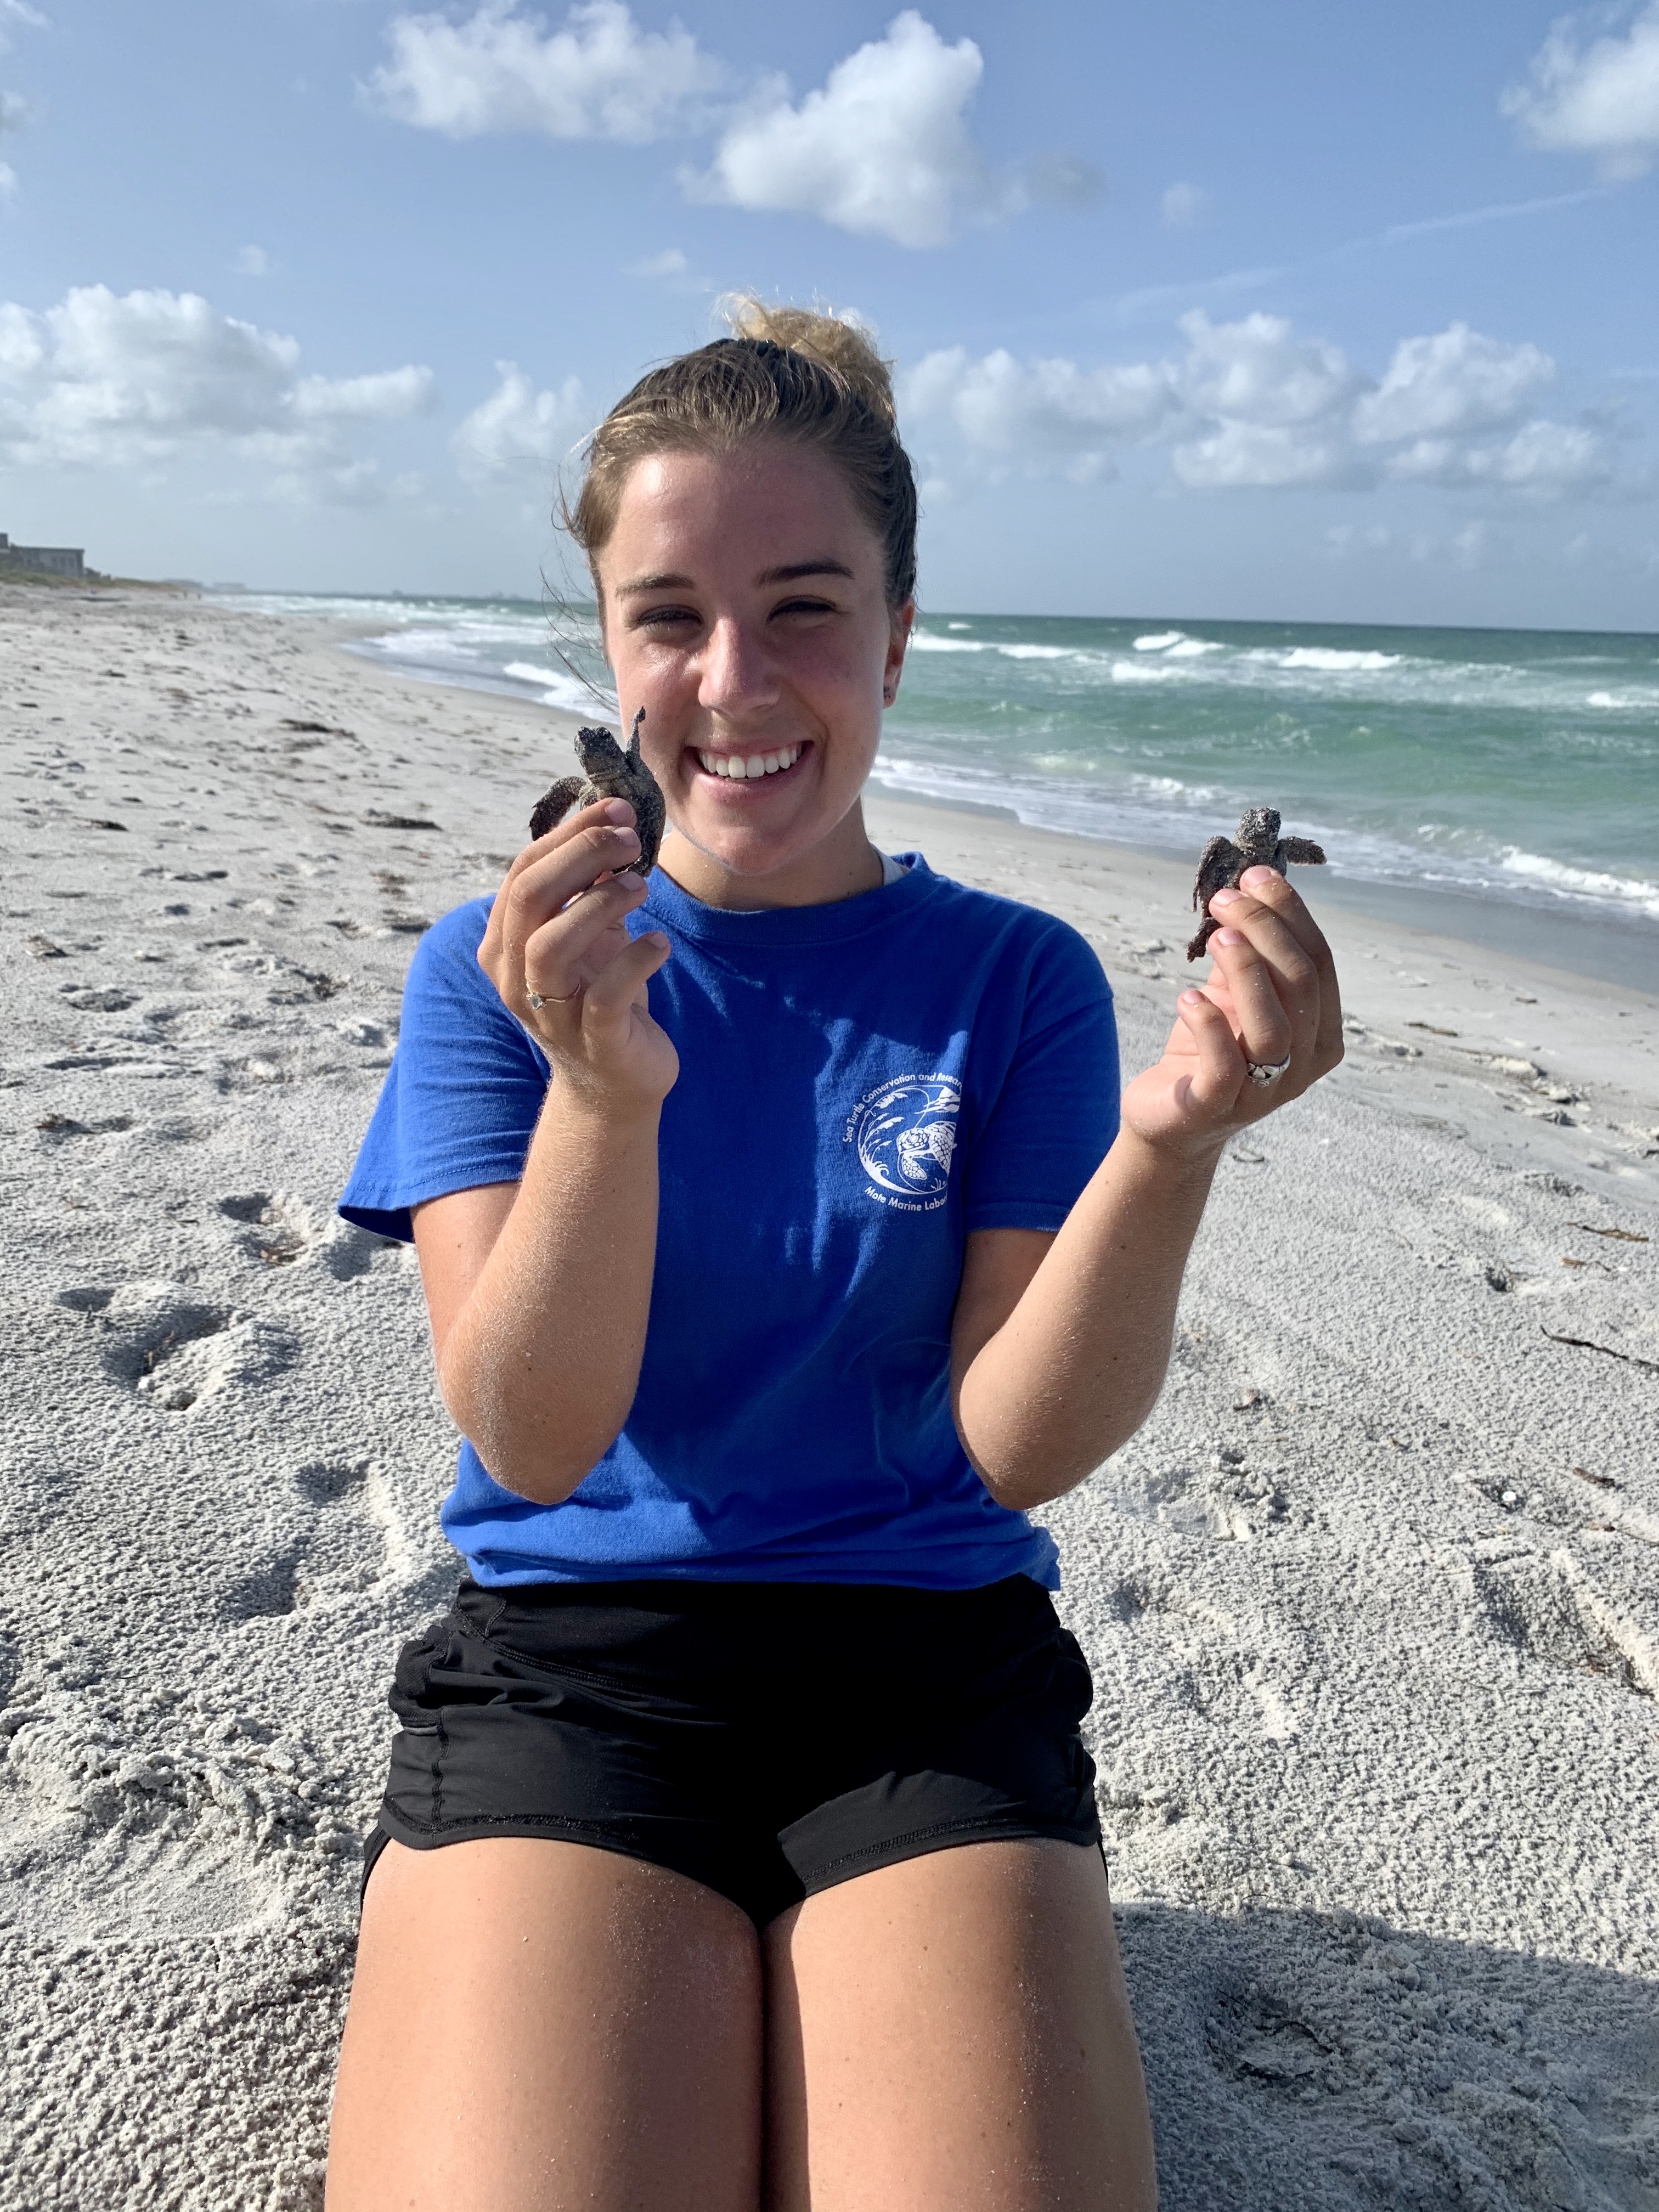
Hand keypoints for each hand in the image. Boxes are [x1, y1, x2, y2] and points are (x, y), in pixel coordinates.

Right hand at [477, 797, 678, 1114]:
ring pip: (550, 947)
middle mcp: (514, 977)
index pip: (522, 872)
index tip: (616, 808)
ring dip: (597, 904)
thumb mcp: (590, 933)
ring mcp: (549, 1013)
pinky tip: (658, 942)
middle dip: (581, 855)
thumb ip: (588, 884)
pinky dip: (635, 961)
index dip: (568, 833)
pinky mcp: (593, 1041)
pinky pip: (605, 996)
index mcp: (505, 942)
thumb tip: (607, 816)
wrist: (614, 1081)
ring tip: (640, 885)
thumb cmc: (599, 993)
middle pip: (529, 898)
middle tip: (631, 839)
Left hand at [1121, 867, 1342, 1158]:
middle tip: (1226, 899)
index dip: (1291, 914)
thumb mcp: (1235, 995)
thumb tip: (1250, 882)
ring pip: (1274, 1028)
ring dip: (1247, 972)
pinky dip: (1209, 1025)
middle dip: (1266, 930)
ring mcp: (1263, 1093)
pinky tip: (1187, 996)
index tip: (1255, 875)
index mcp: (1320, 1032)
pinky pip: (1225, 1067)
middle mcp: (1302, 1065)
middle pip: (1302, 986)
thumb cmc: (1209, 1049)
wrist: (1170, 1119)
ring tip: (1217, 936)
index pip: (1320, 963)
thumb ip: (1249, 951)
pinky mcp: (1215, 1108)